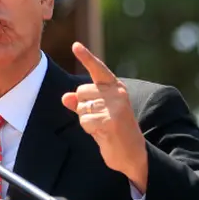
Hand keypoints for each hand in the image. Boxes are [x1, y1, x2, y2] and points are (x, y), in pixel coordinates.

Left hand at [61, 42, 147, 191]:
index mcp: (115, 88)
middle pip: (81, 91)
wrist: (133, 154)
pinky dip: (89, 130)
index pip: (98, 69)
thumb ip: (82, 104)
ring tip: (103, 127)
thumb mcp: (97, 114)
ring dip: (87, 121)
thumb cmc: (114, 132)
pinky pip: (85, 121)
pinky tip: (103, 134)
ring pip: (81, 107)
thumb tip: (65, 97)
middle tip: (101, 120)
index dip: (86, 57)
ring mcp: (115, 106)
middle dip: (83, 107)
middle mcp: (117, 93)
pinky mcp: (111, 120)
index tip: (75, 45)